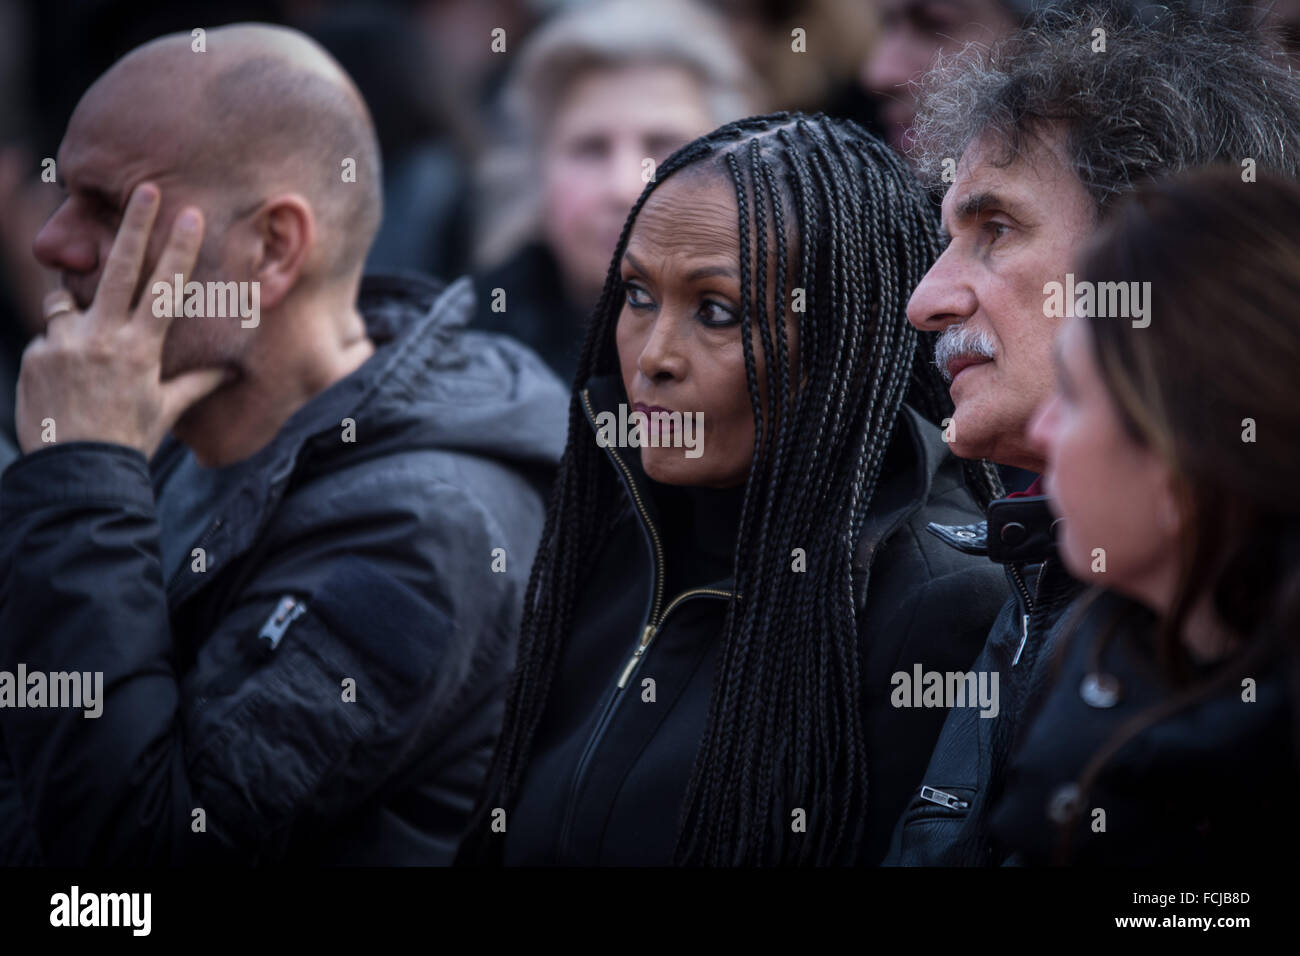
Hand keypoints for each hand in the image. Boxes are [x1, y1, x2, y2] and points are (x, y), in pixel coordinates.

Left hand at [15, 183, 228, 457]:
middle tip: (145, 189)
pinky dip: (55, 351)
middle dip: (134, 226)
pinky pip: (47, 337)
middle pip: (119, 268)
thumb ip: (197, 382)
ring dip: (75, 310)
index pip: (163, 288)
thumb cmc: (129, 440)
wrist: (78, 472)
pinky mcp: (35, 355)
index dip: (177, 249)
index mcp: (140, 350)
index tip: (187, 214)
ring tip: (83, 348)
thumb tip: (232, 371)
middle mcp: (103, 339)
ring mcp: (64, 344)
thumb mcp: (165, 409)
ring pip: (67, 301)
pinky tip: (63, 384)